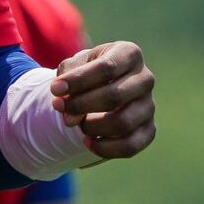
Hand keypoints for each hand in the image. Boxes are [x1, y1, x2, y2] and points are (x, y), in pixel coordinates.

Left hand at [50, 41, 155, 158]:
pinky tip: (87, 143)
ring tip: (77, 123)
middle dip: (81, 105)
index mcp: (129, 54)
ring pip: (123, 123)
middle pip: (115, 96)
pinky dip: (105, 148)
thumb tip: (70, 117)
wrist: (100, 88)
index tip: (54, 89)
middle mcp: (145, 78)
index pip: (106, 67)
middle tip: (60, 107)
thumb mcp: (74, 66)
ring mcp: (149, 105)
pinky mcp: (149, 130)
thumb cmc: (86, 73)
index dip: (78, 80)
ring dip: (92, 127)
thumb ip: (68, 83)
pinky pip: (131, 145)